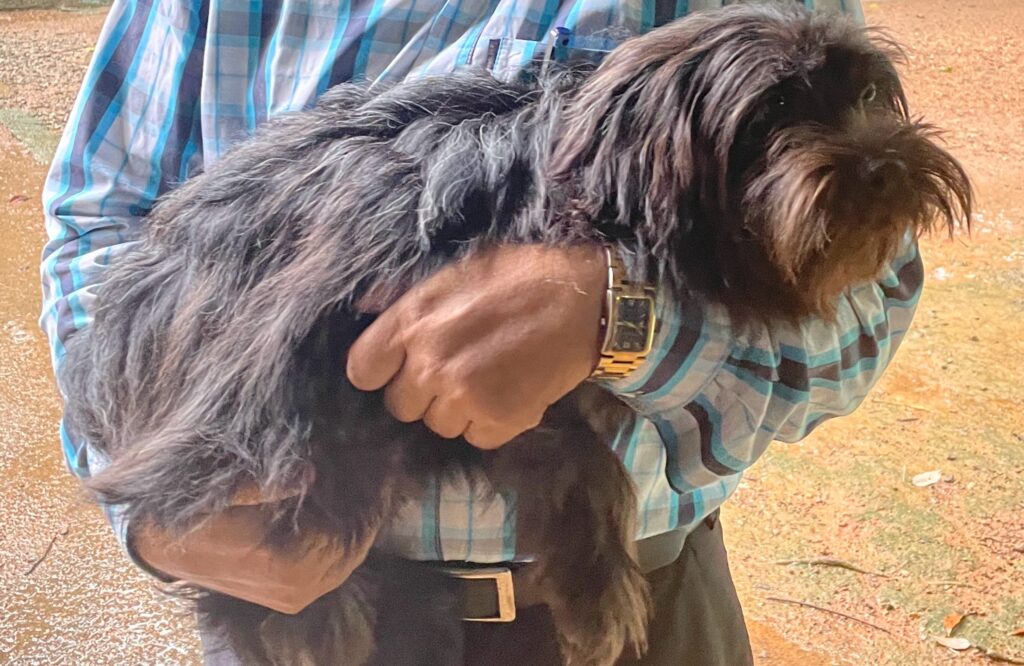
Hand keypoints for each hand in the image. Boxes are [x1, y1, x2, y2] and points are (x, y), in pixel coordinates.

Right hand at [129, 481, 376, 614]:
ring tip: (368, 489)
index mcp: (287, 568)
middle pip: (354, 550)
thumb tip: (309, 476)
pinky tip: (347, 511)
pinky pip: (332, 567)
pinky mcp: (289, 596)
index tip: (380, 469)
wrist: (161, 542)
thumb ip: (266, 485)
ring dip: (358, 527)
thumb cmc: (196, 512)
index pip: (349, 535)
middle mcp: (297, 591)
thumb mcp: (226, 489)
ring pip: (346, 560)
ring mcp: (294, 597)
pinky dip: (344, 540)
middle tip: (381, 476)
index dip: (367, 502)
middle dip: (368, 513)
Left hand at [347, 244, 605, 448]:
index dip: (380, 371)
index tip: (398, 367)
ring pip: (439, 425)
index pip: (362, 371)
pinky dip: (493, 422)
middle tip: (457, 369)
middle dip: (424, 392)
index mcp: (412, 322)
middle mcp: (430, 363)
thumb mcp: (454, 271)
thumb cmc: (519, 276)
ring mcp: (463, 394)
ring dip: (459, 409)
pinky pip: (478, 437)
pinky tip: (511, 393)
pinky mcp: (498, 419)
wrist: (584, 299)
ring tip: (489, 378)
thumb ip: (406, 298)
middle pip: (400, 406)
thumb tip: (365, 307)